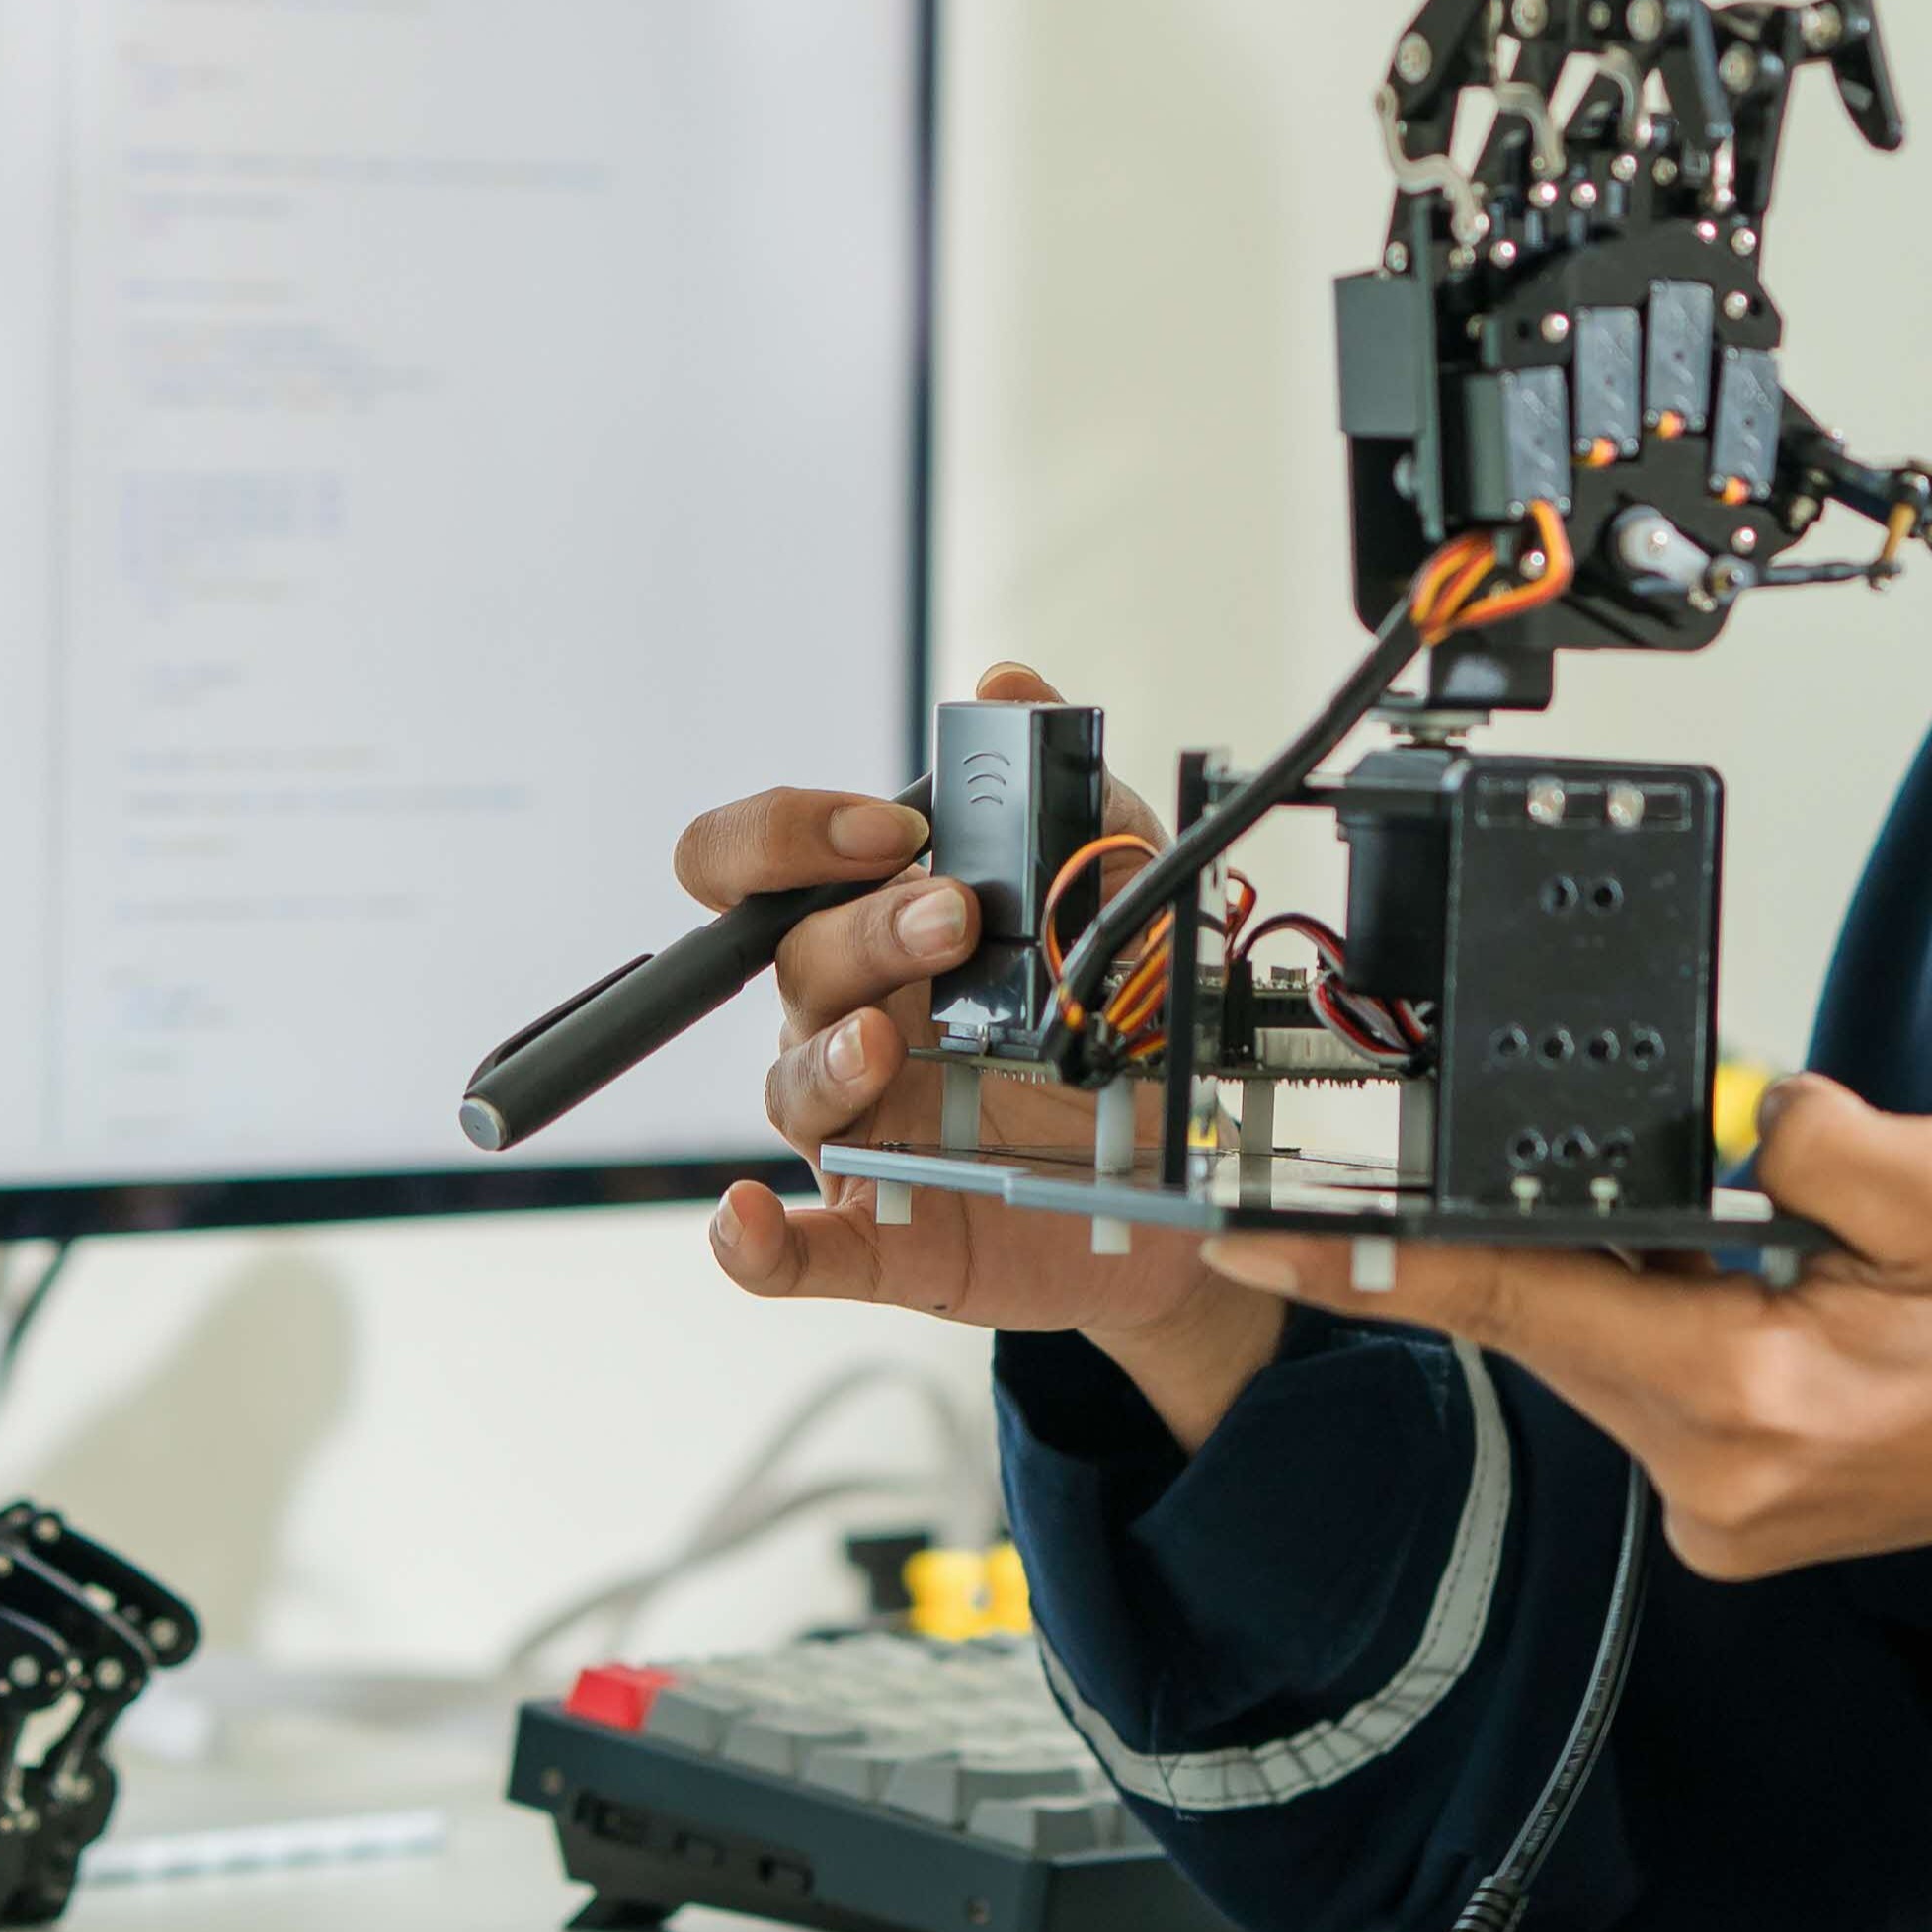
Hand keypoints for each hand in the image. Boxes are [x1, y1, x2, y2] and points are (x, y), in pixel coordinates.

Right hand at [682, 666, 1284, 1427]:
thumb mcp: (1126, 896)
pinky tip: (742, 1221)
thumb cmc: (1124, 1021)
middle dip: (863, 930)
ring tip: (881, 1047)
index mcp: (885, 931)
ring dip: (824, 1061)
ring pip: (792, 1088)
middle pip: (795, 961)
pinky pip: (800, 1249)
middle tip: (953, 919)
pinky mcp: (889, 1234)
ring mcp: (865, 1130)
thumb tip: (1008, 682)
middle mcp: (854, 1021)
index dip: (787, 834)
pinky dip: (756, 1242)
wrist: (1189, 1178)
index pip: (760, 865)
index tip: (889, 830)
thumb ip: (1071, 795)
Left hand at [1197, 1078, 1931, 1581]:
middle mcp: (1708, 1470)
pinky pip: (1651, 1385)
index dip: (1372, 1263)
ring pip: (1603, 1348)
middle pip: (1550, 1322)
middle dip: (1569, 1232)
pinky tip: (1770, 1295)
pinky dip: (1677, 1323)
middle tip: (1660, 1185)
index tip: (1252, 1237)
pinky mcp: (1730, 1508)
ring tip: (1778, 1251)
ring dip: (1641, 1278)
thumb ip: (1810, 1132)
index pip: (1508, 1305)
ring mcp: (1715, 1504)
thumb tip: (1714, 1105)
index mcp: (1746, 1393)